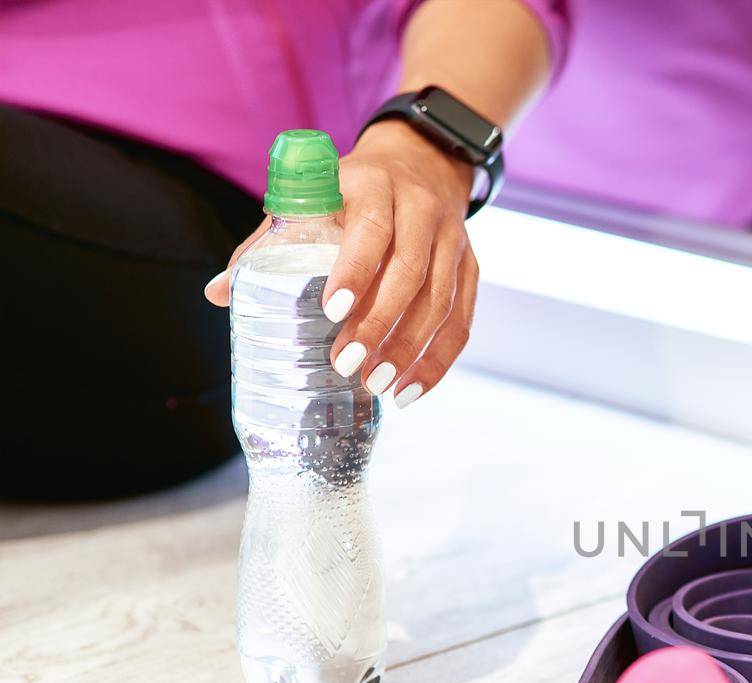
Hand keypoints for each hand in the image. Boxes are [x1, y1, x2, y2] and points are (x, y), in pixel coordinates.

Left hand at [206, 121, 478, 408]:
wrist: (422, 161)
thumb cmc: (352, 189)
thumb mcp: (311, 198)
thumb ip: (268, 243)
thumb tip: (218, 294)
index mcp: (375, 187)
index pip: (372, 231)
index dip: (355, 271)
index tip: (332, 312)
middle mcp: (422, 210)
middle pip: (410, 273)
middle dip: (380, 325)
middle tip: (349, 366)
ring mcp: (452, 241)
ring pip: (441, 302)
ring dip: (411, 350)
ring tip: (379, 387)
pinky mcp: (470, 268)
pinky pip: (462, 321)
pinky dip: (439, 360)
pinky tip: (412, 389)